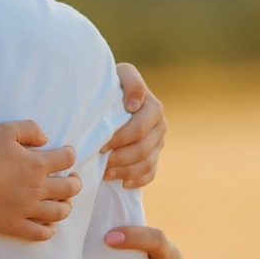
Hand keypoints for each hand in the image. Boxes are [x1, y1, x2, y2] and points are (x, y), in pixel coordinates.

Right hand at [0, 120, 80, 239]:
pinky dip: (49, 231)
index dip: (70, 154)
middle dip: (76, 182)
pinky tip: (50, 227)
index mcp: (38, 164)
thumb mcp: (5, 130)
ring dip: (66, 207)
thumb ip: (30, 129)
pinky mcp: (13, 225)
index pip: (67, 159)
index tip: (67, 153)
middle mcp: (37, 188)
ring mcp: (26, 209)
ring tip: (65, 203)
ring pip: (59, 213)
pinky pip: (39, 233)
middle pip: (70, 188)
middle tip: (74, 179)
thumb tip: (46, 138)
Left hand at [101, 62, 166, 188]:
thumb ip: (131, 83)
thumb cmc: (112, 85)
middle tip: (99, 161)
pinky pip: (150, 174)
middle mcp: (160, 125)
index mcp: (153, 107)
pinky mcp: (154, 155)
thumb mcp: (120, 76)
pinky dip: (136, 180)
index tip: (100, 144)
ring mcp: (158, 142)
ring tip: (104, 174)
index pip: (139, 130)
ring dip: (124, 171)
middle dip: (119, 158)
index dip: (119, 140)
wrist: (113, 98)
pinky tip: (121, 182)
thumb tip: (135, 104)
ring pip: (145, 164)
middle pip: (142, 149)